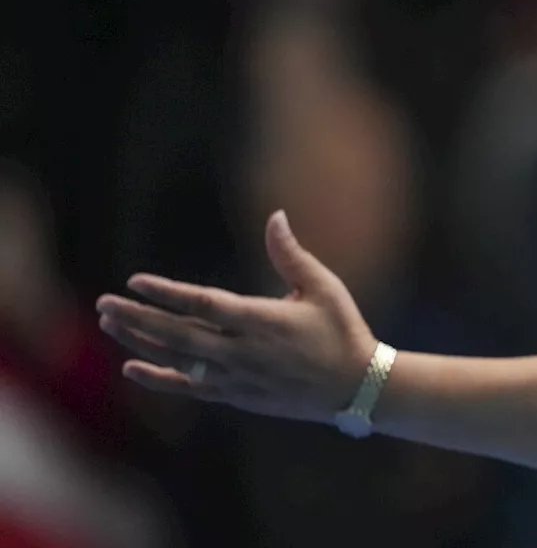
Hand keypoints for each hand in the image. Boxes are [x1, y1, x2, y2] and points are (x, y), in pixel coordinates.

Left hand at [96, 211, 377, 424]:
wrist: (356, 386)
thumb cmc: (342, 329)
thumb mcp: (323, 287)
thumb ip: (291, 254)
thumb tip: (275, 216)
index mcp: (264, 321)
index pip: (205, 305)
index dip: (167, 294)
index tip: (135, 282)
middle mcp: (244, 352)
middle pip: (179, 334)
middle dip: (138, 318)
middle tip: (104, 304)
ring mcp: (238, 377)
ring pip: (178, 360)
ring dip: (141, 342)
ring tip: (110, 325)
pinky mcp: (238, 396)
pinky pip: (190, 388)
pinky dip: (159, 379)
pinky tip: (132, 367)